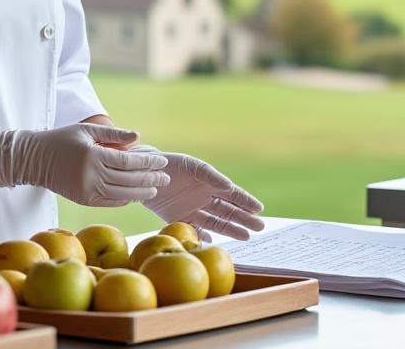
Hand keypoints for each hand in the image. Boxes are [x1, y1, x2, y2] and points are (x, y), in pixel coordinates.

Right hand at [0, 124, 170, 206]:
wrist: (34, 159)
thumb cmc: (62, 140)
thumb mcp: (87, 131)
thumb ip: (113, 134)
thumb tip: (138, 138)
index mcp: (93, 155)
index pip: (128, 161)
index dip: (147, 162)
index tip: (162, 161)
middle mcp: (90, 174)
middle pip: (128, 179)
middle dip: (149, 179)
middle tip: (166, 178)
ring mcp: (86, 190)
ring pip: (121, 194)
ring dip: (140, 192)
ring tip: (154, 190)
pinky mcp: (82, 199)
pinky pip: (109, 202)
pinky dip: (124, 200)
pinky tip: (135, 196)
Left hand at [130, 145, 264, 240]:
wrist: (145, 173)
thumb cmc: (170, 164)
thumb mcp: (192, 166)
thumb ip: (211, 176)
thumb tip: (230, 187)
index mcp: (210, 183)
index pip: (232, 195)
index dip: (246, 201)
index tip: (259, 209)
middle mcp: (204, 198)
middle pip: (229, 211)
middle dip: (244, 219)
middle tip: (260, 227)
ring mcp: (192, 210)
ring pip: (216, 222)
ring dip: (231, 228)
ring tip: (246, 236)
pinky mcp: (178, 219)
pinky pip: (195, 229)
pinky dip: (204, 235)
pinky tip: (213, 240)